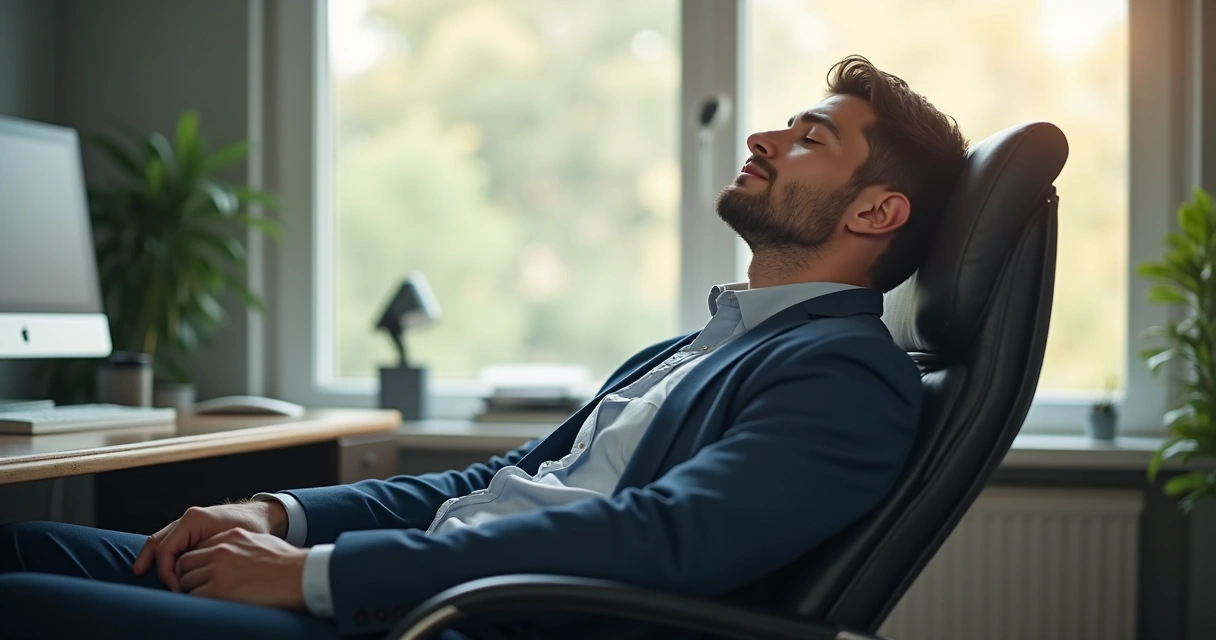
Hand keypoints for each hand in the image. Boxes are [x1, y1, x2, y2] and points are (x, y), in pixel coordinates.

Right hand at [132, 501, 287, 590]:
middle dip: (148, 561)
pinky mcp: (193, 530)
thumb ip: (211, 556)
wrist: (263, 515)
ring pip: (161, 540)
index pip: (166, 549)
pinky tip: (164, 567)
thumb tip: (192, 578)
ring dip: (152, 557)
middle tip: (142, 577)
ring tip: (141, 572)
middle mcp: (187, 519)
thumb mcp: (232, 541)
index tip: (178, 589)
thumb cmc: (251, 527)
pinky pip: (172, 541)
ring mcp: (188, 524)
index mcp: (194, 519)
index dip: (167, 572)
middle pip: (157, 542)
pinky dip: (164, 554)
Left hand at [177, 528, 308, 609]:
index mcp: (231, 536)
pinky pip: (194, 596)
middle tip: (199, 587)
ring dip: (193, 590)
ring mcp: (218, 570)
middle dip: (189, 576)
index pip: (198, 547)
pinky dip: (198, 601)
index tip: (202, 573)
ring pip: (186, 580)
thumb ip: (241, 546)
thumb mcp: (261, 542)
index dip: (197, 563)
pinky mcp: (219, 590)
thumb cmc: (287, 562)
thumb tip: (232, 557)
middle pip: (186, 563)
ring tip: (208, 597)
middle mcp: (221, 550)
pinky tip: (212, 603)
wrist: (299, 575)